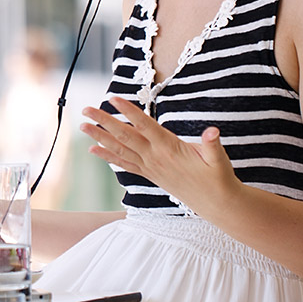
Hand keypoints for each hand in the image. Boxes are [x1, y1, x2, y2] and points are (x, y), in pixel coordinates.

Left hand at [79, 97, 240, 216]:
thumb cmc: (218, 177)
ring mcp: (150, 167)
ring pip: (120, 150)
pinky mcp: (150, 175)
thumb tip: (212, 131)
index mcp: (170, 149)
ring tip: (83, 126)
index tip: (113, 98)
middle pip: (125, 136)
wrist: (215, 204)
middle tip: (86, 108)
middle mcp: (155, 158)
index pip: (145, 126)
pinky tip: (94, 150)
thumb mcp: (219, 159)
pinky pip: (125, 164)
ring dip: (100, 138)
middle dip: (104, 121)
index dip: (129, 112)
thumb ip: (213, 144)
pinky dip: (108, 157)